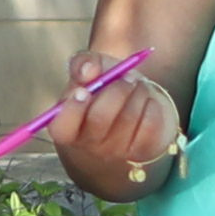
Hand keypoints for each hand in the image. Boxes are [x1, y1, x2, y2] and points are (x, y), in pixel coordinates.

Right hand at [45, 69, 185, 201]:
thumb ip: (84, 64)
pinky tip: (147, 102)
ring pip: (129, 117)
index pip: (62, 128)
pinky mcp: (142, 151)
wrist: (136, 105)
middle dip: (116, 90)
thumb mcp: (92, 70)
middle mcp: (89, 144)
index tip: (84, 90)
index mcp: (67, 126)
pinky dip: (152, 105)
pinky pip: (150, 124)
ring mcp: (116, 151)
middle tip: (127, 77)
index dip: (72, 110)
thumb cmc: (107, 88)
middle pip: (100, 118)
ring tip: (137, 86)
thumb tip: (88, 71)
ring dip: (137, 92)